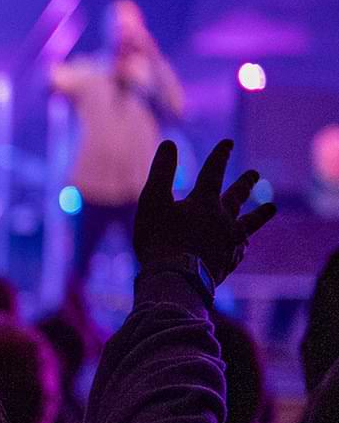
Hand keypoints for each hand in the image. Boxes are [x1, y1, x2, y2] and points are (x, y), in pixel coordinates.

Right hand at [130, 138, 274, 287]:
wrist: (176, 280)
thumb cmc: (159, 239)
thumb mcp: (152, 202)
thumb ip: (160, 172)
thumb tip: (168, 144)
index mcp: (204, 202)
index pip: (213, 172)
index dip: (220, 157)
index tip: (228, 143)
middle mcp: (223, 219)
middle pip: (237, 197)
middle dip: (245, 183)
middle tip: (255, 173)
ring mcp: (229, 241)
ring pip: (249, 224)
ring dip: (259, 214)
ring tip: (270, 208)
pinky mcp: (229, 262)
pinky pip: (240, 249)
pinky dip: (242, 243)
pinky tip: (244, 245)